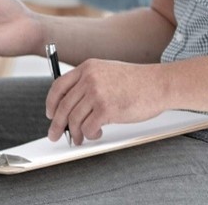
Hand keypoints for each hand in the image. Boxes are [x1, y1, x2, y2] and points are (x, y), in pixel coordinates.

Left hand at [45, 59, 163, 144]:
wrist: (158, 84)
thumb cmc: (135, 81)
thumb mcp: (105, 71)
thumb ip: (87, 82)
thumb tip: (71, 105)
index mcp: (86, 68)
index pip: (58, 86)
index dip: (51, 102)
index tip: (50, 114)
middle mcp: (88, 79)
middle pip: (63, 105)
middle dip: (57, 124)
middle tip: (54, 134)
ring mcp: (97, 93)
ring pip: (74, 119)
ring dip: (74, 133)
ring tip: (78, 138)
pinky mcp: (107, 109)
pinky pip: (89, 127)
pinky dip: (90, 134)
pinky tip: (96, 133)